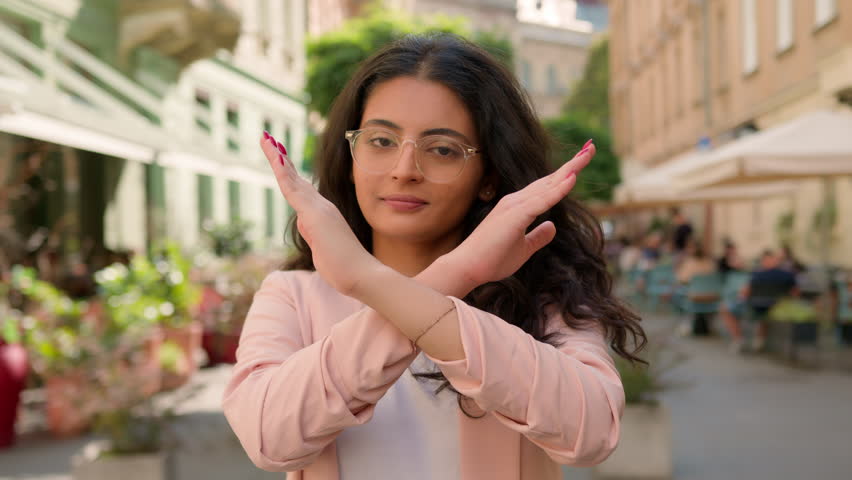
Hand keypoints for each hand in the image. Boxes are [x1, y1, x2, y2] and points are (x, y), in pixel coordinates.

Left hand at [260, 133, 376, 295]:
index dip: (289, 172)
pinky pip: (293, 189)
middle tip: (267, 138)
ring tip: (265, 139)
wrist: (360, 274)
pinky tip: (276, 157)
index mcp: (322, 214)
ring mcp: (318, 208)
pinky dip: (283, 172)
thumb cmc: (343, 269)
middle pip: (295, 178)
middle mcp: (321, 206)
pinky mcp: (314, 214)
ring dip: (277, 158)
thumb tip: (304, 226)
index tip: (279, 157)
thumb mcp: (321, 251)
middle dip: (280, 158)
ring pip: (292, 179)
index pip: (301, 189)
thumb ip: (313, 236)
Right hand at [447, 143, 594, 286]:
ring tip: (587, 153)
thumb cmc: (491, 259)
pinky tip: (572, 178)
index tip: (582, 161)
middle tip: (590, 148)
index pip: (546, 188)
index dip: (565, 175)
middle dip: (572, 164)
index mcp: (518, 207)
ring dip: (569, 169)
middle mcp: (516, 201)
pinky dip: (558, 189)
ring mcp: (514, 206)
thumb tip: (552, 227)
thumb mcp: (523, 249)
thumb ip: (538, 237)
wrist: (468, 267)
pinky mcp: (515, 215)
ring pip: (548, 184)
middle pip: (550, 179)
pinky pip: (542, 200)